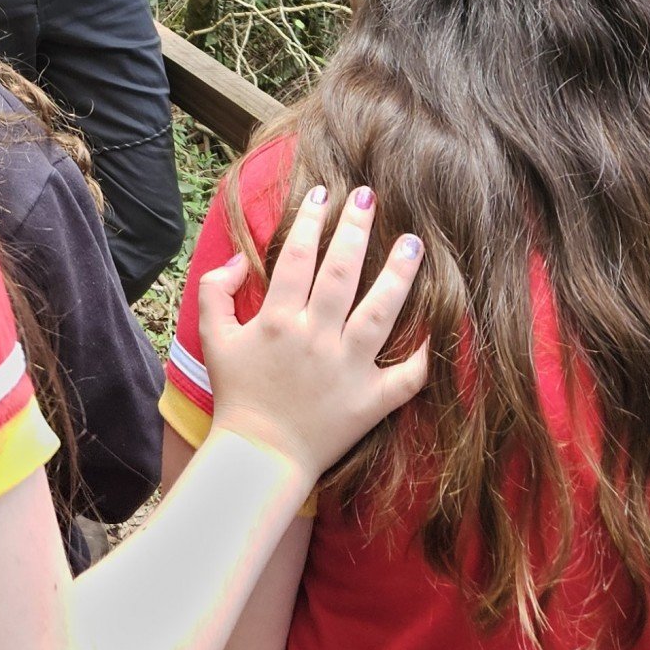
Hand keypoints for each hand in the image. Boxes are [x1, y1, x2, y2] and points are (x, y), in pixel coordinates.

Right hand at [201, 186, 427, 480]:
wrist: (259, 457)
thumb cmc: (236, 393)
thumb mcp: (212, 337)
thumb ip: (216, 290)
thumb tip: (238, 258)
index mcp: (276, 320)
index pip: (296, 257)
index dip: (309, 220)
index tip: (323, 193)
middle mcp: (315, 339)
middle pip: (340, 273)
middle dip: (355, 229)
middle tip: (369, 196)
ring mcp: (347, 370)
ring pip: (379, 313)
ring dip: (398, 275)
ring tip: (412, 242)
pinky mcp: (371, 402)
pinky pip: (406, 377)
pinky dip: (424, 353)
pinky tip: (438, 324)